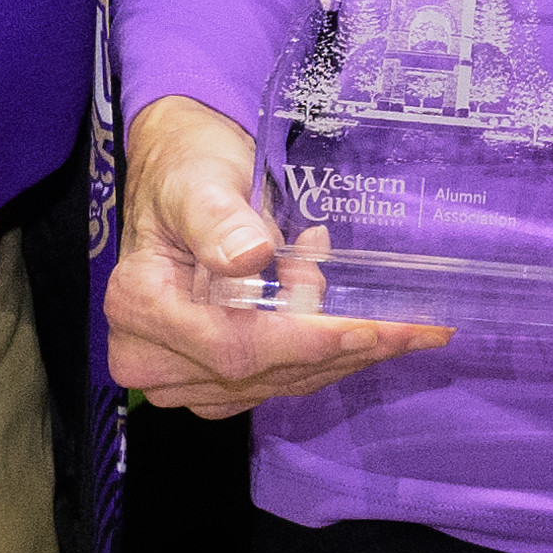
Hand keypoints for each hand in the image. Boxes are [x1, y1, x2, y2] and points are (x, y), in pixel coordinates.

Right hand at [105, 93, 450, 415]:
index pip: (233, 345)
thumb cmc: (188, 170)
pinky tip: (365, 328)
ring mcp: (177, 376)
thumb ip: (217, 219)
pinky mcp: (209, 381)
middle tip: (413, 324)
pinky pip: (277, 381)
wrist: (180, 178)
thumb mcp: (200, 178)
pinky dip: (326, 358)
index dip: (305, 342)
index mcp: (139, 303)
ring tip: (401, 322)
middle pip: (260, 371)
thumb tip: (246, 258)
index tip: (368, 328)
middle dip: (342, 347)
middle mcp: (149, 354)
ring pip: (277, 382)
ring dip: (345, 356)